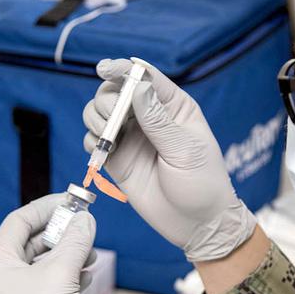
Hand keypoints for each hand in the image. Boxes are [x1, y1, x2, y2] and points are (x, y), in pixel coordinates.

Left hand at [0, 194, 96, 293]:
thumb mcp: (62, 275)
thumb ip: (75, 241)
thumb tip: (86, 220)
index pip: (20, 219)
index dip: (48, 207)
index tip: (75, 201)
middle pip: (32, 240)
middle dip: (62, 233)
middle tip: (87, 228)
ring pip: (42, 262)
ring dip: (68, 255)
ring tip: (91, 255)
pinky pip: (47, 282)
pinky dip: (66, 275)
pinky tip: (85, 277)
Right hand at [83, 58, 255, 261]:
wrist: (197, 224)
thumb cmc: (202, 184)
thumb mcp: (184, 150)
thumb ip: (158, 121)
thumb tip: (138, 88)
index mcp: (173, 106)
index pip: (145, 76)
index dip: (123, 69)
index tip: (105, 69)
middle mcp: (149, 116)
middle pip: (115, 90)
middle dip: (107, 99)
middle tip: (112, 117)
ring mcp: (132, 137)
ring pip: (99, 112)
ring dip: (95, 118)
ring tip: (107, 137)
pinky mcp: (118, 158)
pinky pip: (94, 139)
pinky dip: (91, 141)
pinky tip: (104, 152)